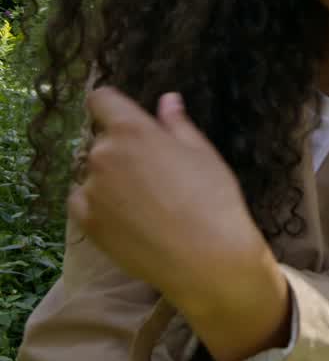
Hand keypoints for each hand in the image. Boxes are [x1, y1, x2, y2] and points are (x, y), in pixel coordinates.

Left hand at [68, 86, 267, 318]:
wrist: (207, 260)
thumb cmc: (213, 199)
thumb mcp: (203, 153)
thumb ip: (177, 124)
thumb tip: (167, 100)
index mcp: (131, 130)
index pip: (101, 100)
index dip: (111, 106)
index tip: (124, 117)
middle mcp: (102, 155)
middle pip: (103, 141)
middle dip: (122, 149)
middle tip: (153, 173)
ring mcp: (91, 191)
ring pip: (94, 174)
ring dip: (111, 180)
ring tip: (144, 204)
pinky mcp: (87, 223)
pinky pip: (82, 202)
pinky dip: (98, 205)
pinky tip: (126, 218)